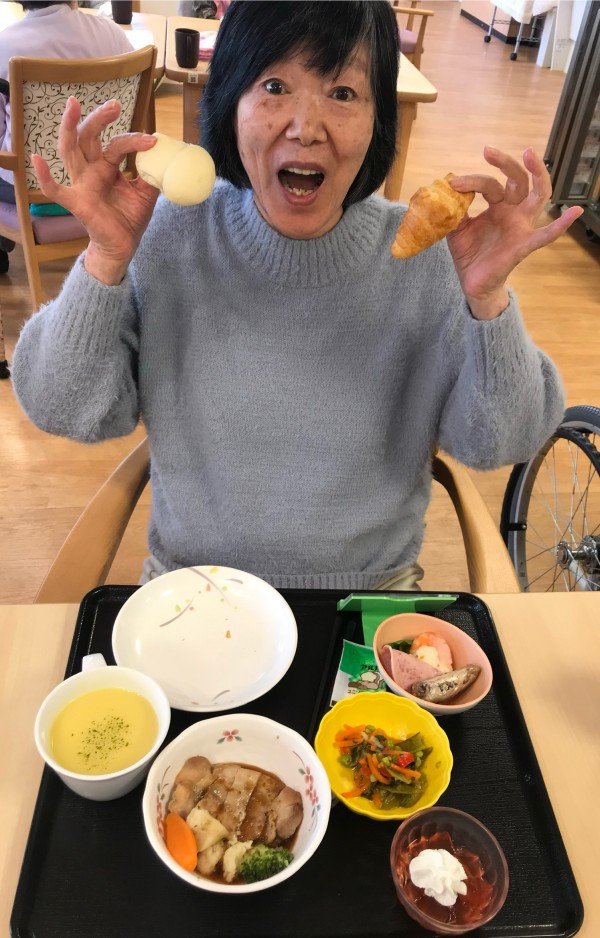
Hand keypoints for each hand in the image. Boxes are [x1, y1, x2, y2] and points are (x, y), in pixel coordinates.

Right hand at [32, 96, 159, 284]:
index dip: (133, 140)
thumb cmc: (130, 217)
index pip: (115, 144)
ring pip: (70, 151)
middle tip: (115, 105)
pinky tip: (37, 160)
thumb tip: (162, 152)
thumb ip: (151, 173)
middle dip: (99, 118)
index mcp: (106, 166)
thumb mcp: (146, 192)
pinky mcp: (76, 202)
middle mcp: (90, 170)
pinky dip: (45, 176)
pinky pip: (56, 190)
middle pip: (88, 137)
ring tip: (73, 106)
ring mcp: (81, 184)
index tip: (152, 140)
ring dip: (69, 128)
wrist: (124, 246)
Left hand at [446, 146, 583, 319]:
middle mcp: (513, 211)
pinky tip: (574, 212)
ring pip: (539, 195)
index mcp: (498, 205)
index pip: (490, 184)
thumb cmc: (469, 253)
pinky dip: (561, 224)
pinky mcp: (524, 245)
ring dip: (538, 174)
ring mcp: (521, 226)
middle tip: (488, 150)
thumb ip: (454, 209)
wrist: (472, 283)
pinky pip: (546, 235)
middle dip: (505, 163)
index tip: (454, 184)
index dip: (472, 181)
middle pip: (518, 180)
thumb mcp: (456, 228)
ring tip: (529, 155)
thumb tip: (446, 189)